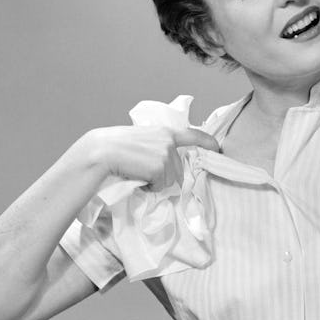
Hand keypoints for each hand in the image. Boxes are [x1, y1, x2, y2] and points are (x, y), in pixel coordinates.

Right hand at [84, 125, 219, 191]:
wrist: (101, 153)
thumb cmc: (116, 148)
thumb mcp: (142, 140)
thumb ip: (158, 146)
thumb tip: (168, 164)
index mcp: (164, 132)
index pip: (192, 135)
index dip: (207, 141)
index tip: (217, 148)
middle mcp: (168, 142)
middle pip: (178, 170)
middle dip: (164, 176)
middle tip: (143, 171)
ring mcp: (165, 154)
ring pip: (170, 180)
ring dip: (155, 182)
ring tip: (138, 173)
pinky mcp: (160, 167)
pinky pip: (160, 186)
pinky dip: (149, 187)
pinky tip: (137, 178)